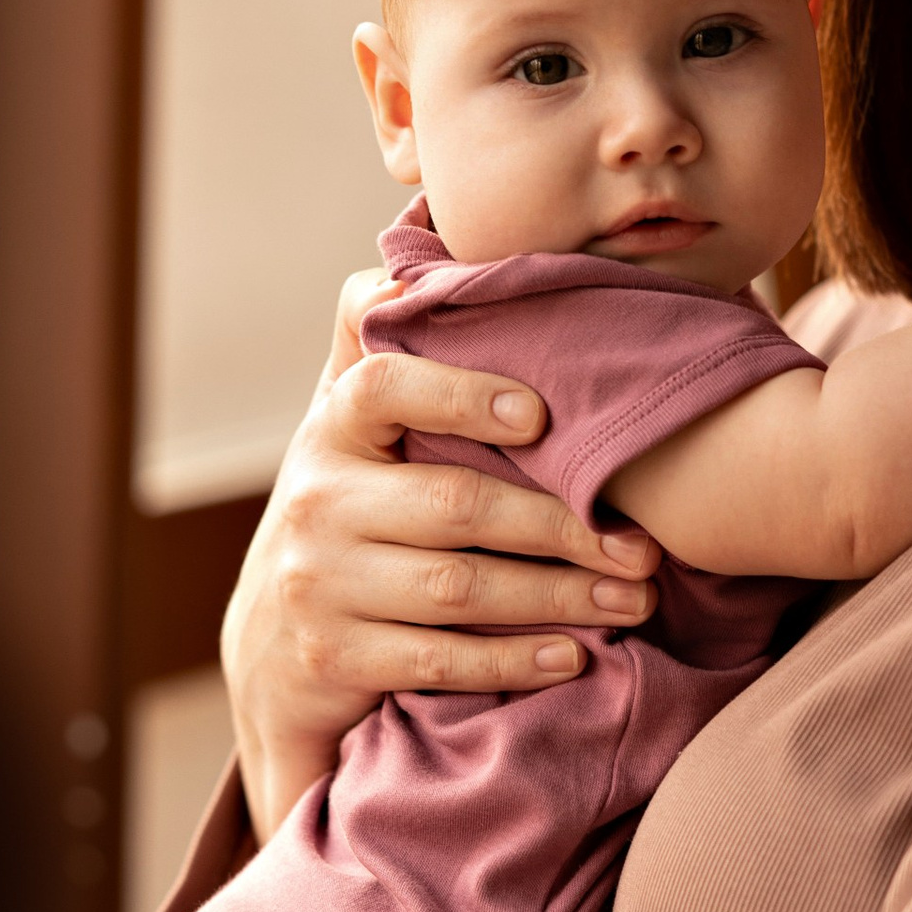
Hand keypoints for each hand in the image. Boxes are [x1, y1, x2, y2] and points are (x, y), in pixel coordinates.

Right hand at [224, 270, 660, 833]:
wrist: (267, 659)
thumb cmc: (344, 517)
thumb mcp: (344, 432)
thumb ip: (378, 348)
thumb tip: (419, 250)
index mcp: (329, 432)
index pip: (383, 388)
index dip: (462, 393)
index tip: (542, 415)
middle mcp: (315, 504)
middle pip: (455, 506)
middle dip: (562, 526)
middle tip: (644, 543)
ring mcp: (319, 587)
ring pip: (460, 590)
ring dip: (560, 595)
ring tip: (635, 597)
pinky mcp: (334, 662)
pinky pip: (442, 661)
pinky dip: (516, 660)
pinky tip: (576, 652)